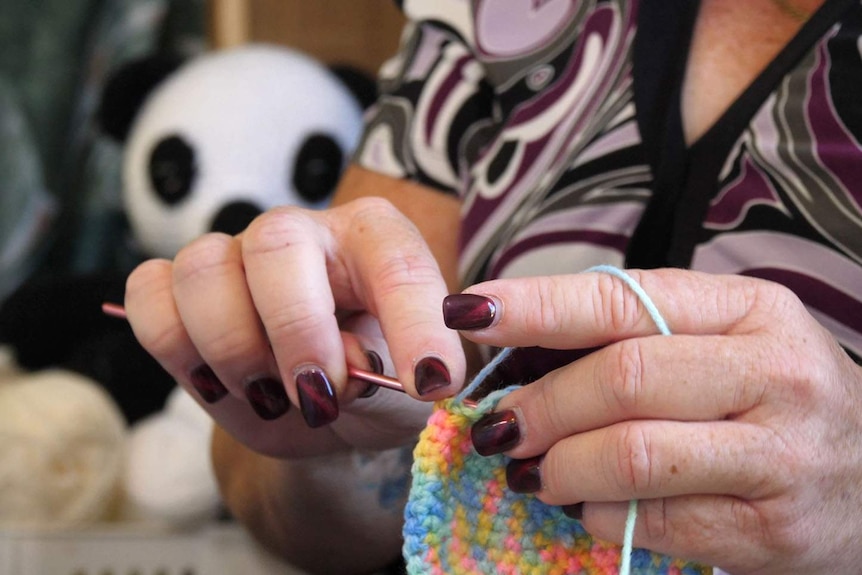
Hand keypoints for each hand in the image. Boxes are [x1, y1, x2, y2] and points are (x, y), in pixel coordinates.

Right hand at [124, 196, 465, 457]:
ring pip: (203, 269)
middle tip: (320, 396)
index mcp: (374, 240)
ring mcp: (234, 253)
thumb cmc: (374, 386)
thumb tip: (348, 371)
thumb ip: (393, 384)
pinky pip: (150, 294)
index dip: (415, 321)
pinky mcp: (177, 286)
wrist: (322, 409)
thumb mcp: (405, 399)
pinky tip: (217, 378)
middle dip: (296, 332)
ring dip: (234, 350)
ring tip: (269, 394)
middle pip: (276, 242)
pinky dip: (175, 347)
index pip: (397, 260)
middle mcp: (301, 231)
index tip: (431, 383)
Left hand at [445, 269, 861, 574]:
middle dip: (540, 405)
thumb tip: (516, 351)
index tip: (467, 312)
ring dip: (558, 466)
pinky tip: (586, 505)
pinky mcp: (773, 532)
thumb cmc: (768, 398)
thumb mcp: (720, 343)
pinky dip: (597, 514)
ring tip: (530, 470)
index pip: (621, 300)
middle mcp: (774, 374)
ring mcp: (781, 457)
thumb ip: (633, 336)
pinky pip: (655, 522)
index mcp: (750, 310)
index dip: (535, 306)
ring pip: (634, 456)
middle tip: (496, 425)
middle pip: (622, 377)